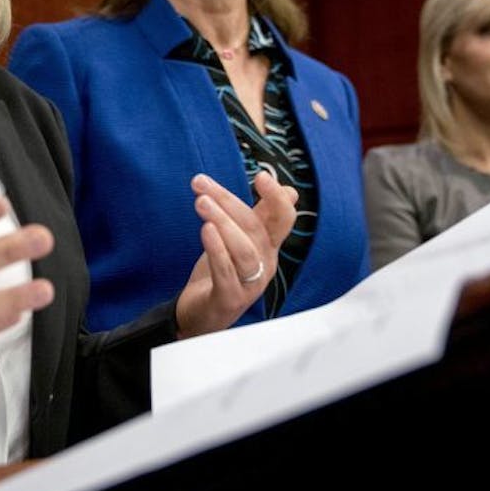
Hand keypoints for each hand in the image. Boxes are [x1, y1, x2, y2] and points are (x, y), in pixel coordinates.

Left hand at [174, 170, 296, 338]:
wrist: (202, 315)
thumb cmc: (221, 273)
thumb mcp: (240, 240)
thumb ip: (260, 216)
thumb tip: (289, 190)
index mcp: (269, 246)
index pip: (283, 218)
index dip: (276, 197)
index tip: (261, 175)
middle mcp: (265, 263)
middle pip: (256, 228)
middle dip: (229, 201)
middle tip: (201, 183)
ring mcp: (250, 284)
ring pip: (244, 249)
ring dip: (222, 221)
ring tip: (200, 202)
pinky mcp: (230, 298)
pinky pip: (226, 271)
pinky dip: (217, 249)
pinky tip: (205, 230)